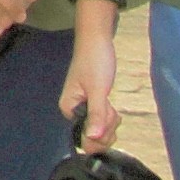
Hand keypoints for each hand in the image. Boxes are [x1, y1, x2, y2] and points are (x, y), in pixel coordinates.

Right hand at [61, 20, 118, 150]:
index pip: (84, 137)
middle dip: (106, 126)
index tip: (107, 117)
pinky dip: (110, 116)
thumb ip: (96, 115)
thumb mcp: (98, 90)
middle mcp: (74, 111)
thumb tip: (92, 138)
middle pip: (93, 137)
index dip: (99, 135)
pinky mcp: (93, 105)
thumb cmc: (94, 61)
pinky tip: (111, 104)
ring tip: (110, 102)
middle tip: (109, 107)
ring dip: (110, 120)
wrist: (98, 41)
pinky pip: (103, 120)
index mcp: (69, 109)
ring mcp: (84, 109)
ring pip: (101, 129)